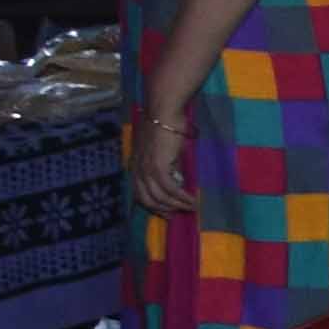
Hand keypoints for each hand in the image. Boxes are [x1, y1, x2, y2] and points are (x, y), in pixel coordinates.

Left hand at [129, 98, 197, 217]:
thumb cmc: (165, 126)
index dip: (152, 205)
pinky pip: (170, 189)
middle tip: (177, 215)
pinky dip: (182, 197)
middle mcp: (137, 169)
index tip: (166, 211)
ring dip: (176, 205)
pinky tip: (192, 200)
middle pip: (146, 199)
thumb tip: (176, 176)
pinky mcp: (158, 167)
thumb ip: (165, 163)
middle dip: (162, 210)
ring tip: (191, 208)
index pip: (139, 192)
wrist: (164, 113)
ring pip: (159, 197)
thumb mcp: (162, 149)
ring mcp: (146, 169)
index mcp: (136, 165)